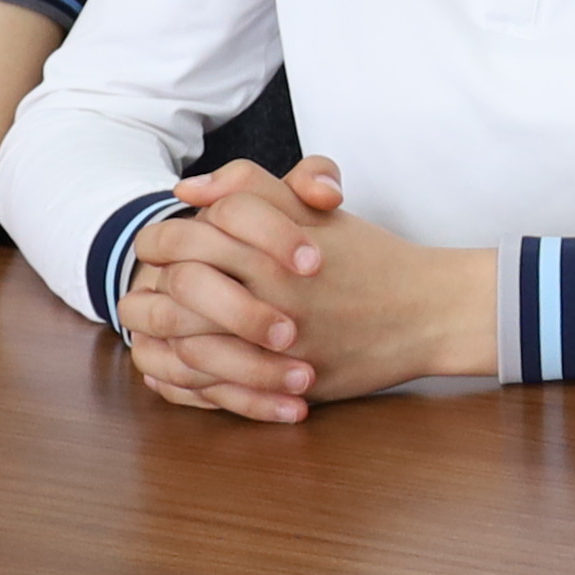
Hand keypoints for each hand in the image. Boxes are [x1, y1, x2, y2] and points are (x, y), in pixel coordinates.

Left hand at [107, 153, 489, 417]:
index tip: (159, 247)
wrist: (428, 311)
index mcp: (270, 244)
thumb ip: (251, 187)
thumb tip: (186, 190)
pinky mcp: (286, 381)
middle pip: (178, 287)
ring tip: (156, 328)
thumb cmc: (369, 257)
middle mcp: (271, 290)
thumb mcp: (313, 209)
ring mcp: (278, 341)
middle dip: (151, 289)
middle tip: (146, 291)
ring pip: (187, 341)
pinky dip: (186, 377)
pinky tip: (180, 364)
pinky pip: (215, 387)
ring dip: (162, 335)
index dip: (160, 239)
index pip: (185, 234)